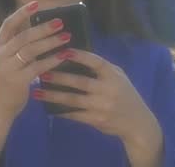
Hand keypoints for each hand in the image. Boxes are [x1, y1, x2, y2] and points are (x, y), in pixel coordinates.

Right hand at [0, 1, 70, 121]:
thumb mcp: (6, 59)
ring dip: (51, 42)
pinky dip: (52, 60)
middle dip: (43, 28)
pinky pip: (38, 67)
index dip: (22, 13)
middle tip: (60, 23)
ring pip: (31, 50)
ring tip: (67, 37)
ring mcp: (6, 68)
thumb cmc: (7, 81)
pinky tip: (64, 56)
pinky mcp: (16, 81)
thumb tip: (40, 27)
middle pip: (24, 36)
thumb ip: (17, 45)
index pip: (8, 24)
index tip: (36, 4)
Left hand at [33, 51, 162, 155]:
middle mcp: (108, 89)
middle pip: (80, 82)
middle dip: (59, 77)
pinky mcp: (96, 120)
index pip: (96, 62)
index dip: (80, 56)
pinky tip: (48, 108)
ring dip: (54, 95)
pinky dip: (61, 111)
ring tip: (38, 92)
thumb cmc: (125, 94)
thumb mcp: (118, 77)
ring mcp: (101, 106)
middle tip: (42, 73)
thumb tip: (76, 57)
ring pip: (73, 100)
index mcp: (113, 75)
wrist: (136, 122)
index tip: (63, 51)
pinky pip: (75, 114)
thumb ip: (102, 69)